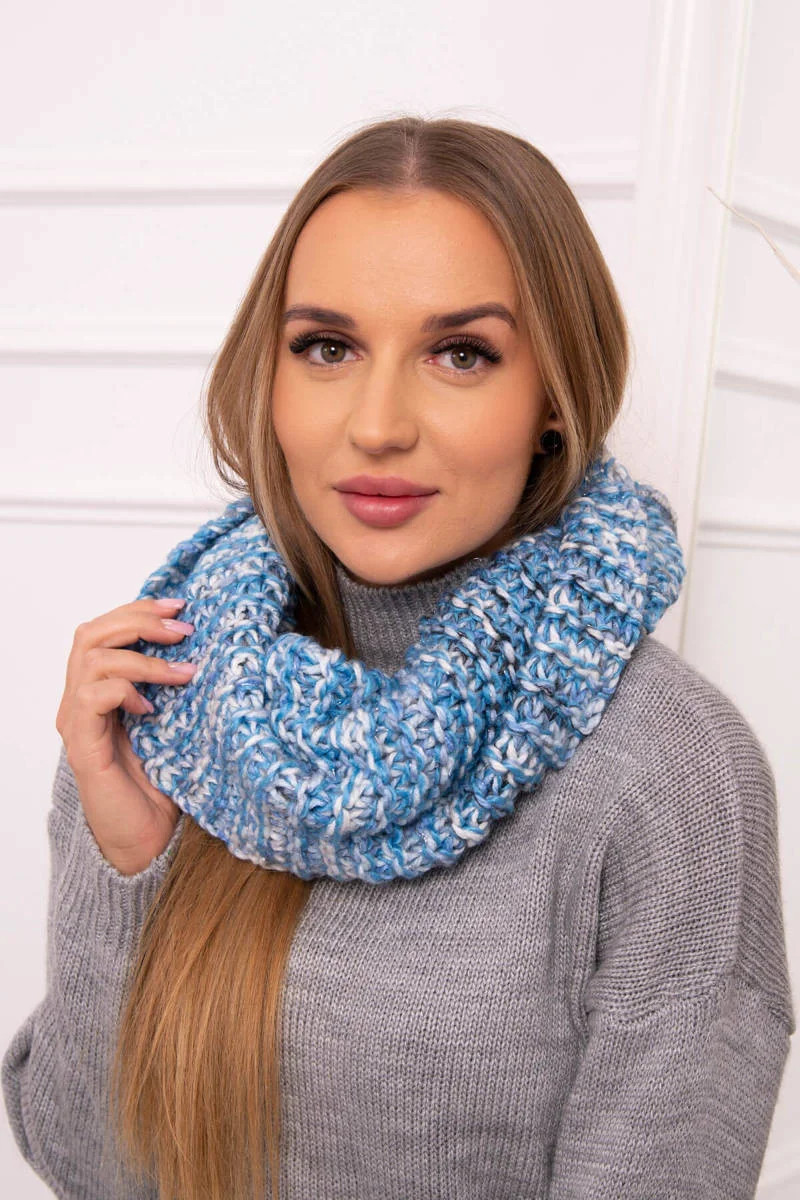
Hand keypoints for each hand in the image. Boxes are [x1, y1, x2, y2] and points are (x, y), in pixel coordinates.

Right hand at [55, 597, 196, 874]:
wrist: (149, 841)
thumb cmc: (162, 783)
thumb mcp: (175, 720)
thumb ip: (174, 684)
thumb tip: (207, 644)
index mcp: (98, 689)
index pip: (103, 629)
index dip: (139, 609)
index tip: (181, 605)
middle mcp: (79, 701)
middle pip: (89, 633)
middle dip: (139, 620)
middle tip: (183, 629)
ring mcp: (77, 723)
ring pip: (92, 659)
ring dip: (144, 658)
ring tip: (184, 673)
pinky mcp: (83, 747)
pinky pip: (92, 698)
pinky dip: (125, 690)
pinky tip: (152, 708)